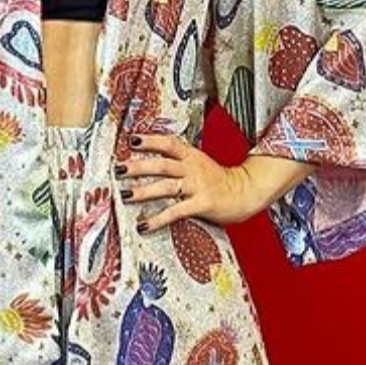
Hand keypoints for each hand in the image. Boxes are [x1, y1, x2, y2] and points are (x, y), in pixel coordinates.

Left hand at [115, 131, 257, 232]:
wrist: (247, 191)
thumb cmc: (219, 180)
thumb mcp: (200, 163)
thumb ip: (179, 162)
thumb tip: (152, 162)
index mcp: (192, 156)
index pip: (169, 143)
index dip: (150, 140)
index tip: (132, 140)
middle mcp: (193, 168)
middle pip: (162, 164)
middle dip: (138, 166)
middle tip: (118, 169)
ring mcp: (197, 186)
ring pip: (166, 186)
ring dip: (143, 191)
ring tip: (125, 196)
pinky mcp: (201, 204)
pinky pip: (176, 211)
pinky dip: (158, 218)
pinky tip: (144, 225)